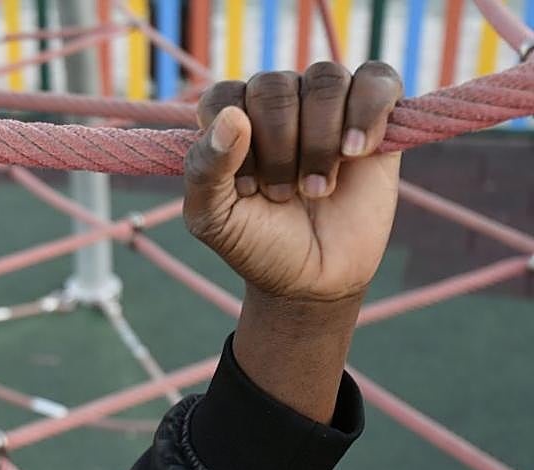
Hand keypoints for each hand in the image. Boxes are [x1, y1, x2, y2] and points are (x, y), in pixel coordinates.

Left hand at [183, 62, 403, 302]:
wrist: (314, 278)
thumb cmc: (257, 243)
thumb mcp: (213, 218)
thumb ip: (204, 168)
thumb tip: (231, 116)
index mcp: (231, 121)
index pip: (225, 95)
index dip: (236, 143)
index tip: (246, 190)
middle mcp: (278, 103)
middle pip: (275, 86)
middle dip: (278, 147)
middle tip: (282, 195)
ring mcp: (327, 105)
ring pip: (326, 79)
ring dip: (319, 141)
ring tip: (316, 190)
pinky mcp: (376, 113)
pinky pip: (377, 79)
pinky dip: (367, 112)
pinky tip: (355, 153)